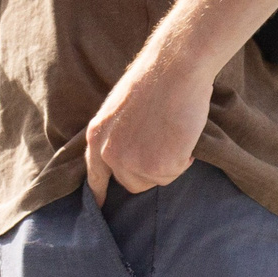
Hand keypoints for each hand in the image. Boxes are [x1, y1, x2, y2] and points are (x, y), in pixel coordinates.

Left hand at [82, 55, 212, 204]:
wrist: (173, 68)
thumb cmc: (154, 83)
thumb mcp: (120, 111)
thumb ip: (118, 136)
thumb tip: (130, 156)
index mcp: (96, 136)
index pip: (94, 174)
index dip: (100, 192)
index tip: (102, 208)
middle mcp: (108, 152)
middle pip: (131, 183)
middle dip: (150, 170)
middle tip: (163, 144)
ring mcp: (131, 161)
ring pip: (155, 180)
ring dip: (167, 164)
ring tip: (171, 135)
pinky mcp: (156, 165)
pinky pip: (174, 173)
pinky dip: (183, 159)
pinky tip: (181, 136)